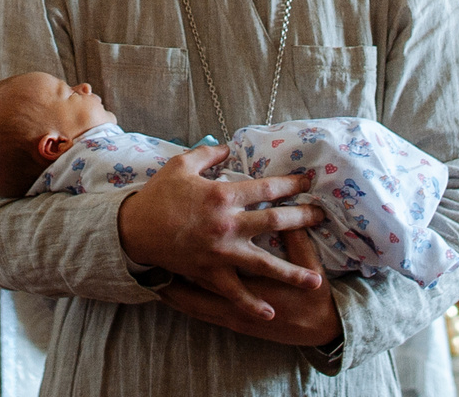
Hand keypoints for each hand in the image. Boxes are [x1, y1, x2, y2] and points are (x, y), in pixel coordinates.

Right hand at [116, 143, 324, 317]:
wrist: (135, 229)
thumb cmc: (159, 195)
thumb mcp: (182, 165)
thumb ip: (208, 154)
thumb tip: (227, 146)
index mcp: (223, 195)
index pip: (267, 188)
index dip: (291, 184)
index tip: (309, 183)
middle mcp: (228, 224)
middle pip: (276, 222)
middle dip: (304, 219)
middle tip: (324, 217)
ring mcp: (221, 253)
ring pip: (266, 264)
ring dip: (293, 273)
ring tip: (316, 281)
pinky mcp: (211, 274)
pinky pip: (236, 292)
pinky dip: (253, 304)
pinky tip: (270, 312)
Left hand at [158, 226, 340, 347]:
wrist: (320, 326)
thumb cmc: (314, 291)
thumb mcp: (309, 256)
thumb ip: (295, 233)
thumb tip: (284, 208)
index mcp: (255, 256)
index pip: (226, 235)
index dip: (211, 217)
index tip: (191, 203)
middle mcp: (238, 276)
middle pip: (201, 256)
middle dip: (179, 243)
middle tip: (157, 227)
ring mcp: (233, 303)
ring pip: (194, 285)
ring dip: (173, 273)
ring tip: (150, 262)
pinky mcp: (232, 319)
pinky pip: (199, 309)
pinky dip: (182, 301)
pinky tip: (165, 294)